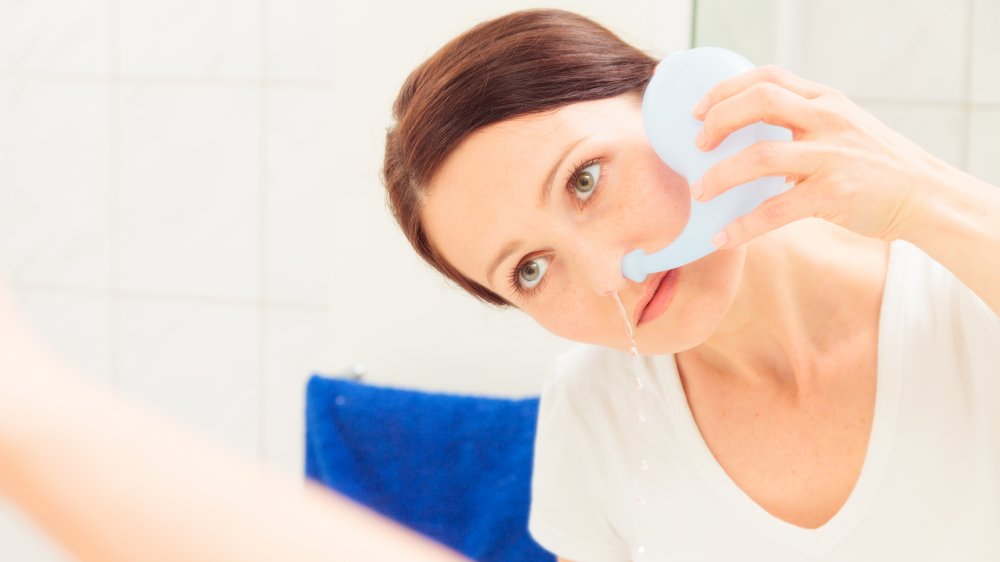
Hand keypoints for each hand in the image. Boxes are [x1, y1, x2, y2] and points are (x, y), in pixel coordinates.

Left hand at [690, 65, 956, 248]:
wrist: (926, 195)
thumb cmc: (875, 164)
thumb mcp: (842, 127)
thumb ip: (802, 122)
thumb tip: (746, 134)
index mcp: (825, 100)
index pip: (768, 77)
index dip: (726, 90)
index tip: (698, 110)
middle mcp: (828, 120)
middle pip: (760, 102)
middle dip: (718, 121)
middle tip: (696, 145)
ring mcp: (831, 156)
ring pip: (760, 157)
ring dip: (720, 175)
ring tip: (699, 192)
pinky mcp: (834, 194)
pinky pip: (776, 210)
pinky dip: (743, 226)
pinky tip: (723, 237)